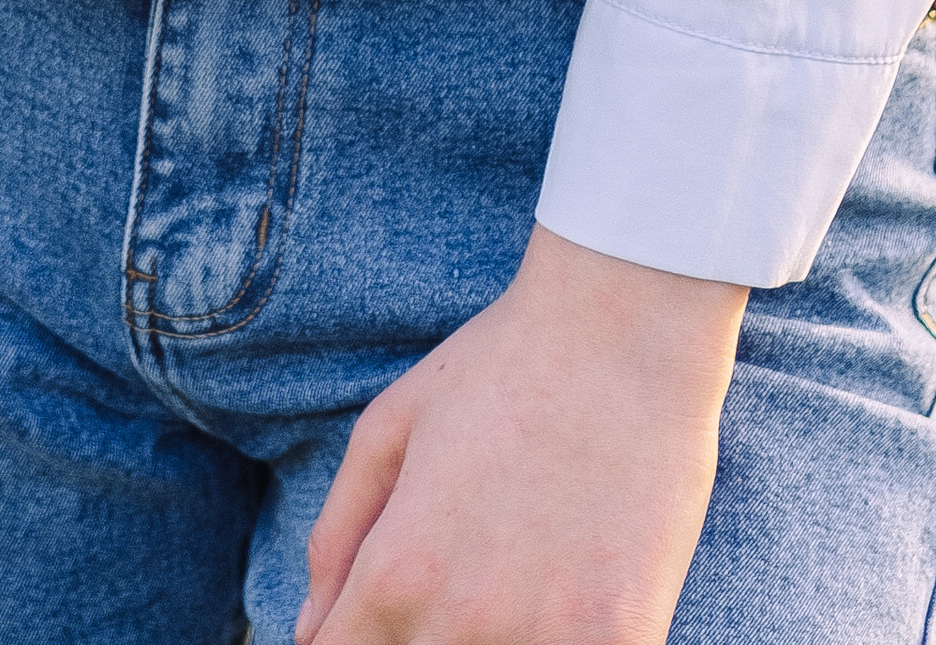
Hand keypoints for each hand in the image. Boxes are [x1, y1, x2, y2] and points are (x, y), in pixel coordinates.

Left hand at [294, 230, 743, 644]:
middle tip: (464, 572)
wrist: (626, 323)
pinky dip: (565, 641)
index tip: (385, 609)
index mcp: (396, 575)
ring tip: (516, 580)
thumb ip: (338, 537)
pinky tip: (575, 599)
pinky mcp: (624, 641)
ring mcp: (546, 641)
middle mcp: (462, 624)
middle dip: (419, 636)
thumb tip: (309, 631)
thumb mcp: (391, 427)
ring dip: (492, 643)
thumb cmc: (502, 363)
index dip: (354, 642)